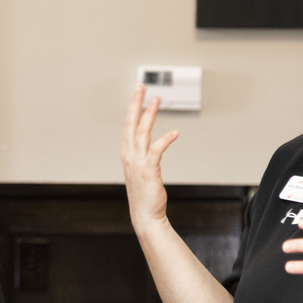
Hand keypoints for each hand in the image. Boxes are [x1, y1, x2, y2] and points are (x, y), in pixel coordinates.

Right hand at [121, 85, 178, 234]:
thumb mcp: (140, 171)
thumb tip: (149, 147)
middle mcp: (129, 155)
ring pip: (142, 132)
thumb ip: (142, 157)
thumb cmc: (145, 195)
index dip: (132, 108)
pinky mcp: (149, 170)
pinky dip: (165, 140)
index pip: (128, 126)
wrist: (145, 215)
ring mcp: (138, 162)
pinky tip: (174, 133)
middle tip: (141, 87)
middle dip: (136, 104)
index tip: (138, 94)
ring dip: (150, 114)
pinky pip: (156, 150)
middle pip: (131, 124)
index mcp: (127, 154)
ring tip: (157, 100)